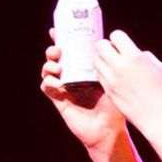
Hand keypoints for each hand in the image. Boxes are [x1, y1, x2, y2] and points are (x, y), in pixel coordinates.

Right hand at [40, 42, 132, 161]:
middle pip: (56, 58)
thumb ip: (108, 66)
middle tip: (58, 50)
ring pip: (48, 70)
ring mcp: (64, 88)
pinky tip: (55, 82)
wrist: (109, 131)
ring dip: (48, 65)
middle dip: (53, 50)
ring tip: (57, 66)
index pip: (71, 51)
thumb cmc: (114, 107)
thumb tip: (107, 44)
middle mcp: (72, 77)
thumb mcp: (113, 83)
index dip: (61, 39)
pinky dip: (48, 81)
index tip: (56, 30)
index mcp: (84, 70)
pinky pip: (47, 87)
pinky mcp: (59, 100)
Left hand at [94, 30, 161, 161]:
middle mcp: (119, 66)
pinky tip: (112, 76)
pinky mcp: (107, 90)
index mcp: (134, 57)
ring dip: (103, 59)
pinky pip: (98, 74)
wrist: (157, 116)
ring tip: (113, 65)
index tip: (123, 44)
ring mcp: (111, 79)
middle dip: (106, 46)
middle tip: (113, 52)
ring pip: (96, 60)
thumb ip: (142, 56)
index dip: (119, 39)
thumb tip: (132, 52)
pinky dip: (103, 72)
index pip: (116, 36)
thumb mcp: (158, 67)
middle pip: (100, 45)